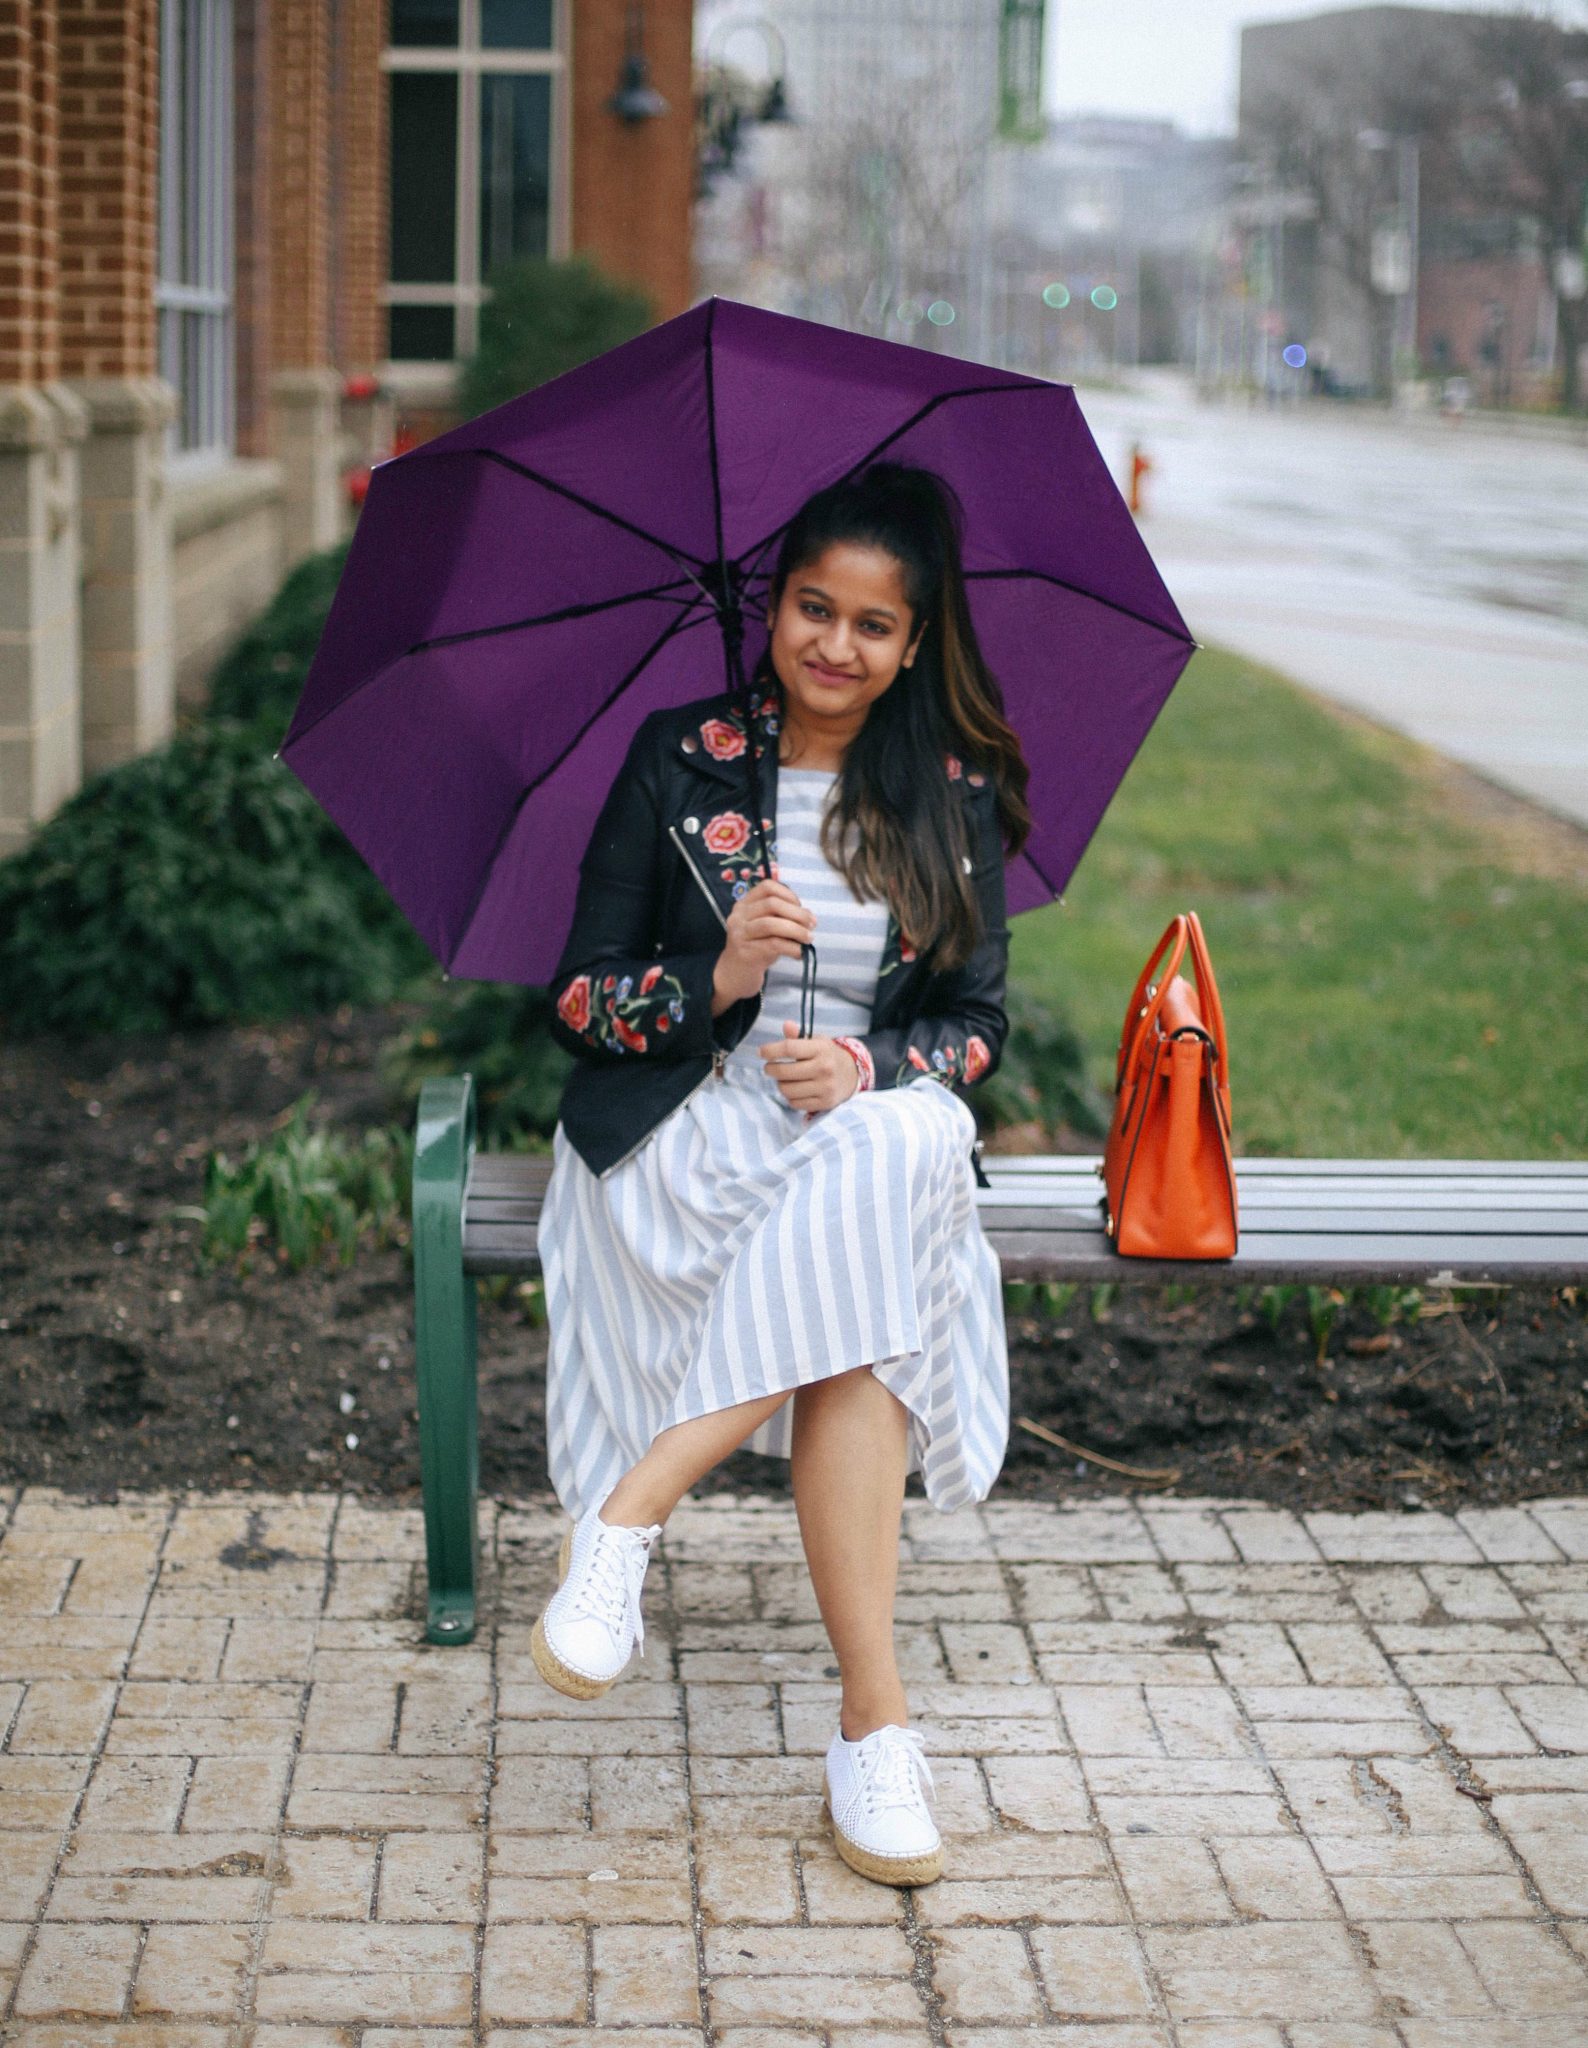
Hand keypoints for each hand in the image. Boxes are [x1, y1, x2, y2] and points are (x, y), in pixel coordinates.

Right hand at [713, 876, 816, 1009]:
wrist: (735, 974)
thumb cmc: (756, 947)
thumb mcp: (767, 927)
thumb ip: (782, 917)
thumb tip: (809, 916)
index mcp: (745, 904)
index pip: (767, 887)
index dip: (789, 894)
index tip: (801, 908)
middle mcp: (739, 916)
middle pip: (771, 904)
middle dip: (797, 913)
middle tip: (812, 924)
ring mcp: (740, 934)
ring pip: (771, 924)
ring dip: (796, 930)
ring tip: (808, 938)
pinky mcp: (746, 952)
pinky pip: (774, 945)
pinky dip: (792, 948)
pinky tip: (800, 953)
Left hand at [759, 1019, 860, 1112]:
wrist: (852, 1075)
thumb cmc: (828, 1056)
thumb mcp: (817, 1041)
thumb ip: (798, 1035)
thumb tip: (786, 1025)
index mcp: (821, 1049)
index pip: (789, 1048)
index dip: (771, 1050)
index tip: (761, 1052)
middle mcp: (824, 1068)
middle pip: (784, 1071)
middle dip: (770, 1069)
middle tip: (769, 1068)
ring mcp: (825, 1087)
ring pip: (786, 1089)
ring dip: (780, 1084)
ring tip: (783, 1079)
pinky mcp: (824, 1103)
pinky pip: (794, 1103)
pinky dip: (790, 1097)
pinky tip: (794, 1090)